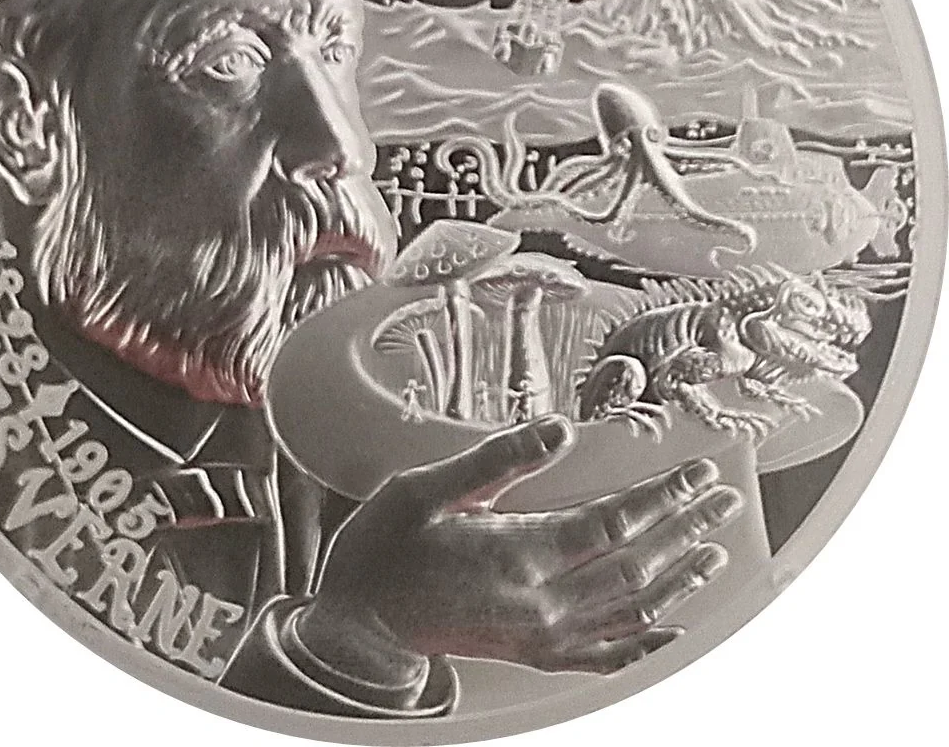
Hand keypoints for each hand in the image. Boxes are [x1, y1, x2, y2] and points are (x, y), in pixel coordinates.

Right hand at [299, 415, 742, 682]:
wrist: (358, 621)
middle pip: (636, 562)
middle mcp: (542, 602)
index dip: (664, 495)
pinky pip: (606, 654)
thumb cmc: (385, 546)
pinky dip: (647, 641)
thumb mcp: (426, 488)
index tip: (699, 470)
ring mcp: (541, 635)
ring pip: (631, 608)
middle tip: (725, 500)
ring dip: (680, 577)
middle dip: (686, 527)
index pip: (615, 520)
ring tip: (715, 550)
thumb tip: (560, 428)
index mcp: (519, 553)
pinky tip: (673, 629)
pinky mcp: (533, 652)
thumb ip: (497, 459)